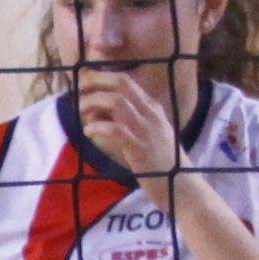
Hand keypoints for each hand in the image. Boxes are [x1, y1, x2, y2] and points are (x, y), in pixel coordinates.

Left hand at [70, 68, 182, 182]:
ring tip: (80, 111)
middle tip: (77, 89)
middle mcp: (150, 113)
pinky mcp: (140, 148)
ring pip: (118, 102)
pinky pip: (117, 130)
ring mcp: (147, 129)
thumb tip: (96, 113)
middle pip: (122, 83)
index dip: (101, 75)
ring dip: (93, 103)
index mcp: (151, 107)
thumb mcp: (145, 133)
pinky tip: (89, 131)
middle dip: (95, 80)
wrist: (181, 184)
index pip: (126, 80)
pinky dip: (99, 127)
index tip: (83, 79)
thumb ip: (125, 120)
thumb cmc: (159, 160)